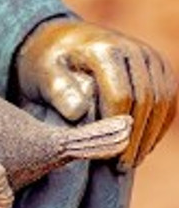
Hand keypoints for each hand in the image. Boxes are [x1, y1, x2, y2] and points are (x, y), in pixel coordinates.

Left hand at [15, 19, 175, 169]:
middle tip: (122, 166)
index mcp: (104, 50)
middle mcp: (133, 49)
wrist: (61, 41)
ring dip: (150, 135)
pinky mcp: (158, 67)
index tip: (107, 155)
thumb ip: (58, 90)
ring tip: (131, 162)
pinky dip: (158, 125)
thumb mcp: (42, 74)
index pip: (121, 95)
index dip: (116, 129)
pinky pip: (169, 99)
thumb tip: (78, 112)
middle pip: (146, 100)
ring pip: (163, 100)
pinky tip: (143, 146)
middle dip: (135, 137)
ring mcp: (149, 57)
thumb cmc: (48, 64)